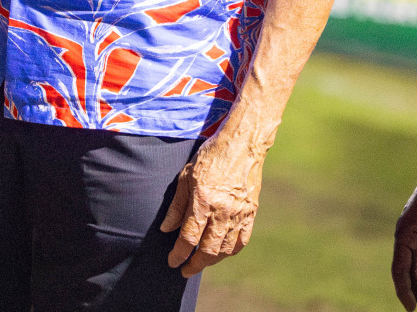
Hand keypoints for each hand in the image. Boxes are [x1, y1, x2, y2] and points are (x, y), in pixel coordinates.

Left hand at [160, 134, 264, 276]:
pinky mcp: (251, 214)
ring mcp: (239, 214)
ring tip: (200, 262)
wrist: (241, 146)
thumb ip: (176, 206)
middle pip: (208, 250)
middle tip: (185, 270)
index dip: (179, 254)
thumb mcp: (185, 177)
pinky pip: (242, 241)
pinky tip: (222, 252)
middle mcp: (222, 212)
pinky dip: (231, 251)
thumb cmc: (209, 158)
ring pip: (226, 250)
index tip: (172, 262)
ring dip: (212, 260)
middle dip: (195, 264)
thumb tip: (166, 229)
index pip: (189, 237)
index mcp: (202, 202)